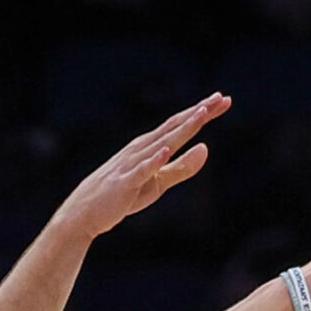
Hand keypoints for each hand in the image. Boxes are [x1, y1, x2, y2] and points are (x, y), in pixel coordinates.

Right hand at [50, 95, 227, 240]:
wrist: (86, 213)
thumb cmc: (124, 194)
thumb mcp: (159, 182)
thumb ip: (182, 167)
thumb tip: (206, 148)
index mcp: (151, 145)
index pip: (180, 124)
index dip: (203, 113)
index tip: (224, 100)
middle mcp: (143, 148)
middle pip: (175, 127)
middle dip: (198, 113)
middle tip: (221, 98)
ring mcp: (133, 164)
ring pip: (162, 143)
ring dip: (181, 129)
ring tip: (201, 114)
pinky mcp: (125, 183)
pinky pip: (141, 170)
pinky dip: (153, 160)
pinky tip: (165, 150)